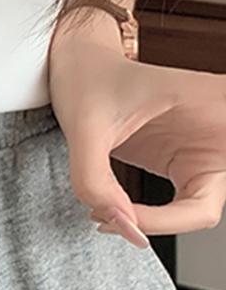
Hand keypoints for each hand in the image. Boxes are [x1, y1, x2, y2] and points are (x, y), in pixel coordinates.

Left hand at [47, 34, 225, 244]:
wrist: (78, 65)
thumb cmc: (89, 78)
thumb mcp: (84, 124)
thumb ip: (95, 179)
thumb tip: (121, 225)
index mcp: (212, 100)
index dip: (204, 183)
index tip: (153, 208)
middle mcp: (217, 129)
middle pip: (209, 203)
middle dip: (163, 221)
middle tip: (114, 217)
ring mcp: (203, 151)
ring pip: (197, 213)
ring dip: (151, 223)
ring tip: (102, 213)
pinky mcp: (185, 166)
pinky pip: (180, 210)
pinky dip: (145, 218)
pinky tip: (110, 210)